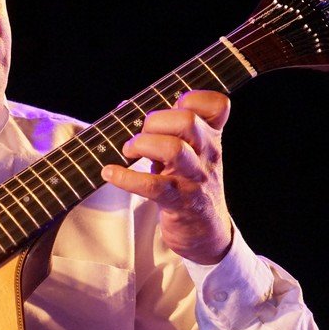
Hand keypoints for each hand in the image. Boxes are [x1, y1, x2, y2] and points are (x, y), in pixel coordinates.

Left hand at [101, 90, 233, 263]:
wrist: (206, 232)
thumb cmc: (189, 184)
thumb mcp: (188, 154)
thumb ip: (164, 129)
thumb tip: (124, 106)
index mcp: (211, 137)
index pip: (218, 105)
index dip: (193, 97)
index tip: (172, 105)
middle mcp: (208, 154)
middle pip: (187, 121)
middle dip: (155, 121)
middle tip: (140, 136)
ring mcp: (195, 178)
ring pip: (173, 149)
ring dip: (142, 144)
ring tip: (129, 152)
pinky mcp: (179, 202)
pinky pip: (152, 186)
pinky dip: (125, 177)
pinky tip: (110, 174)